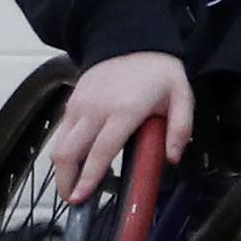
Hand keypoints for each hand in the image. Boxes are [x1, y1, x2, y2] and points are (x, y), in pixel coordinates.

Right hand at [46, 52, 190, 205]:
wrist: (131, 41)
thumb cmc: (159, 72)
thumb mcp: (182, 96)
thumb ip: (180, 128)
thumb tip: (171, 158)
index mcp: (124, 112)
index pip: (100, 151)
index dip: (89, 177)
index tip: (82, 197)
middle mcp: (96, 110)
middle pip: (68, 152)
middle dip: (66, 181)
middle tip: (74, 200)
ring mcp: (80, 106)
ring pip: (59, 145)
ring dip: (61, 169)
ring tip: (73, 186)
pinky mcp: (72, 102)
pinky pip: (62, 132)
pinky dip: (65, 151)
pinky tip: (79, 162)